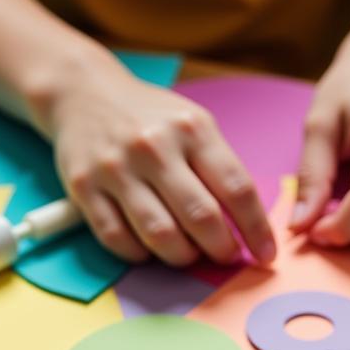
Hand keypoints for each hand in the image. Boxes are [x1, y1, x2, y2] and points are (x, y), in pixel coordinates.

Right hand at [47, 64, 275, 266]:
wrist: (83, 93)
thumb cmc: (150, 118)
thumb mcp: (194, 125)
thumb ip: (219, 169)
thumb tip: (246, 226)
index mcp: (192, 129)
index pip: (237, 189)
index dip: (256, 229)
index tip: (265, 254)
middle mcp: (154, 147)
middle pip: (200, 217)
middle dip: (220, 248)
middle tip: (225, 256)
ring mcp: (117, 168)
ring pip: (160, 234)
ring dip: (182, 256)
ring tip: (188, 254)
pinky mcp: (85, 187)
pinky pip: (118, 239)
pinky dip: (139, 254)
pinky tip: (149, 249)